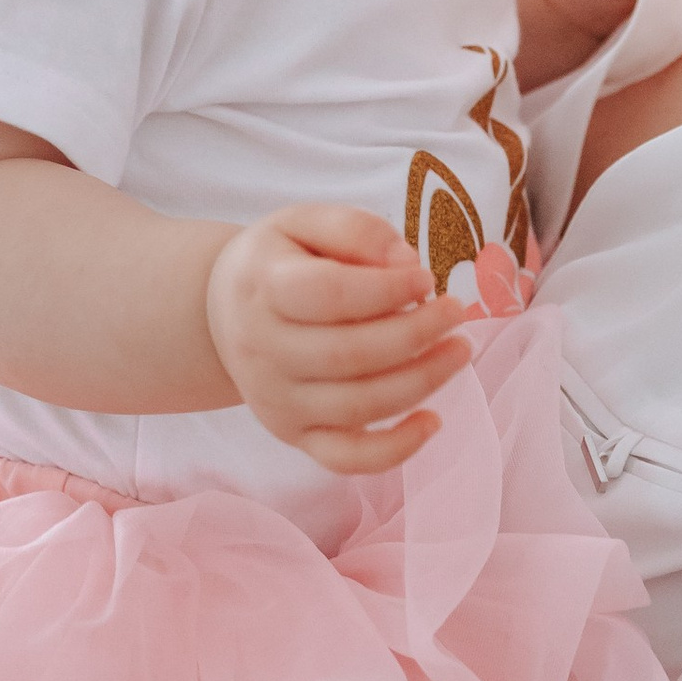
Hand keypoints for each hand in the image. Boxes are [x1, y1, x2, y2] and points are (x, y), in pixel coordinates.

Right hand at [206, 202, 474, 474]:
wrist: (222, 314)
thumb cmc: (279, 263)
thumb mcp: (305, 223)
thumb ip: (356, 231)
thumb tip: (406, 266)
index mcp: (265, 289)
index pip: (329, 295)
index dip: (387, 289)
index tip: (425, 277)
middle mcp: (265, 351)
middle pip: (350, 354)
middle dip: (417, 334)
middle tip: (455, 311)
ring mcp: (278, 401)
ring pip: (359, 405)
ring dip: (422, 380)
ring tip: (459, 350)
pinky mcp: (295, 435)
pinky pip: (346, 458)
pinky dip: (396, 449)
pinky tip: (432, 421)